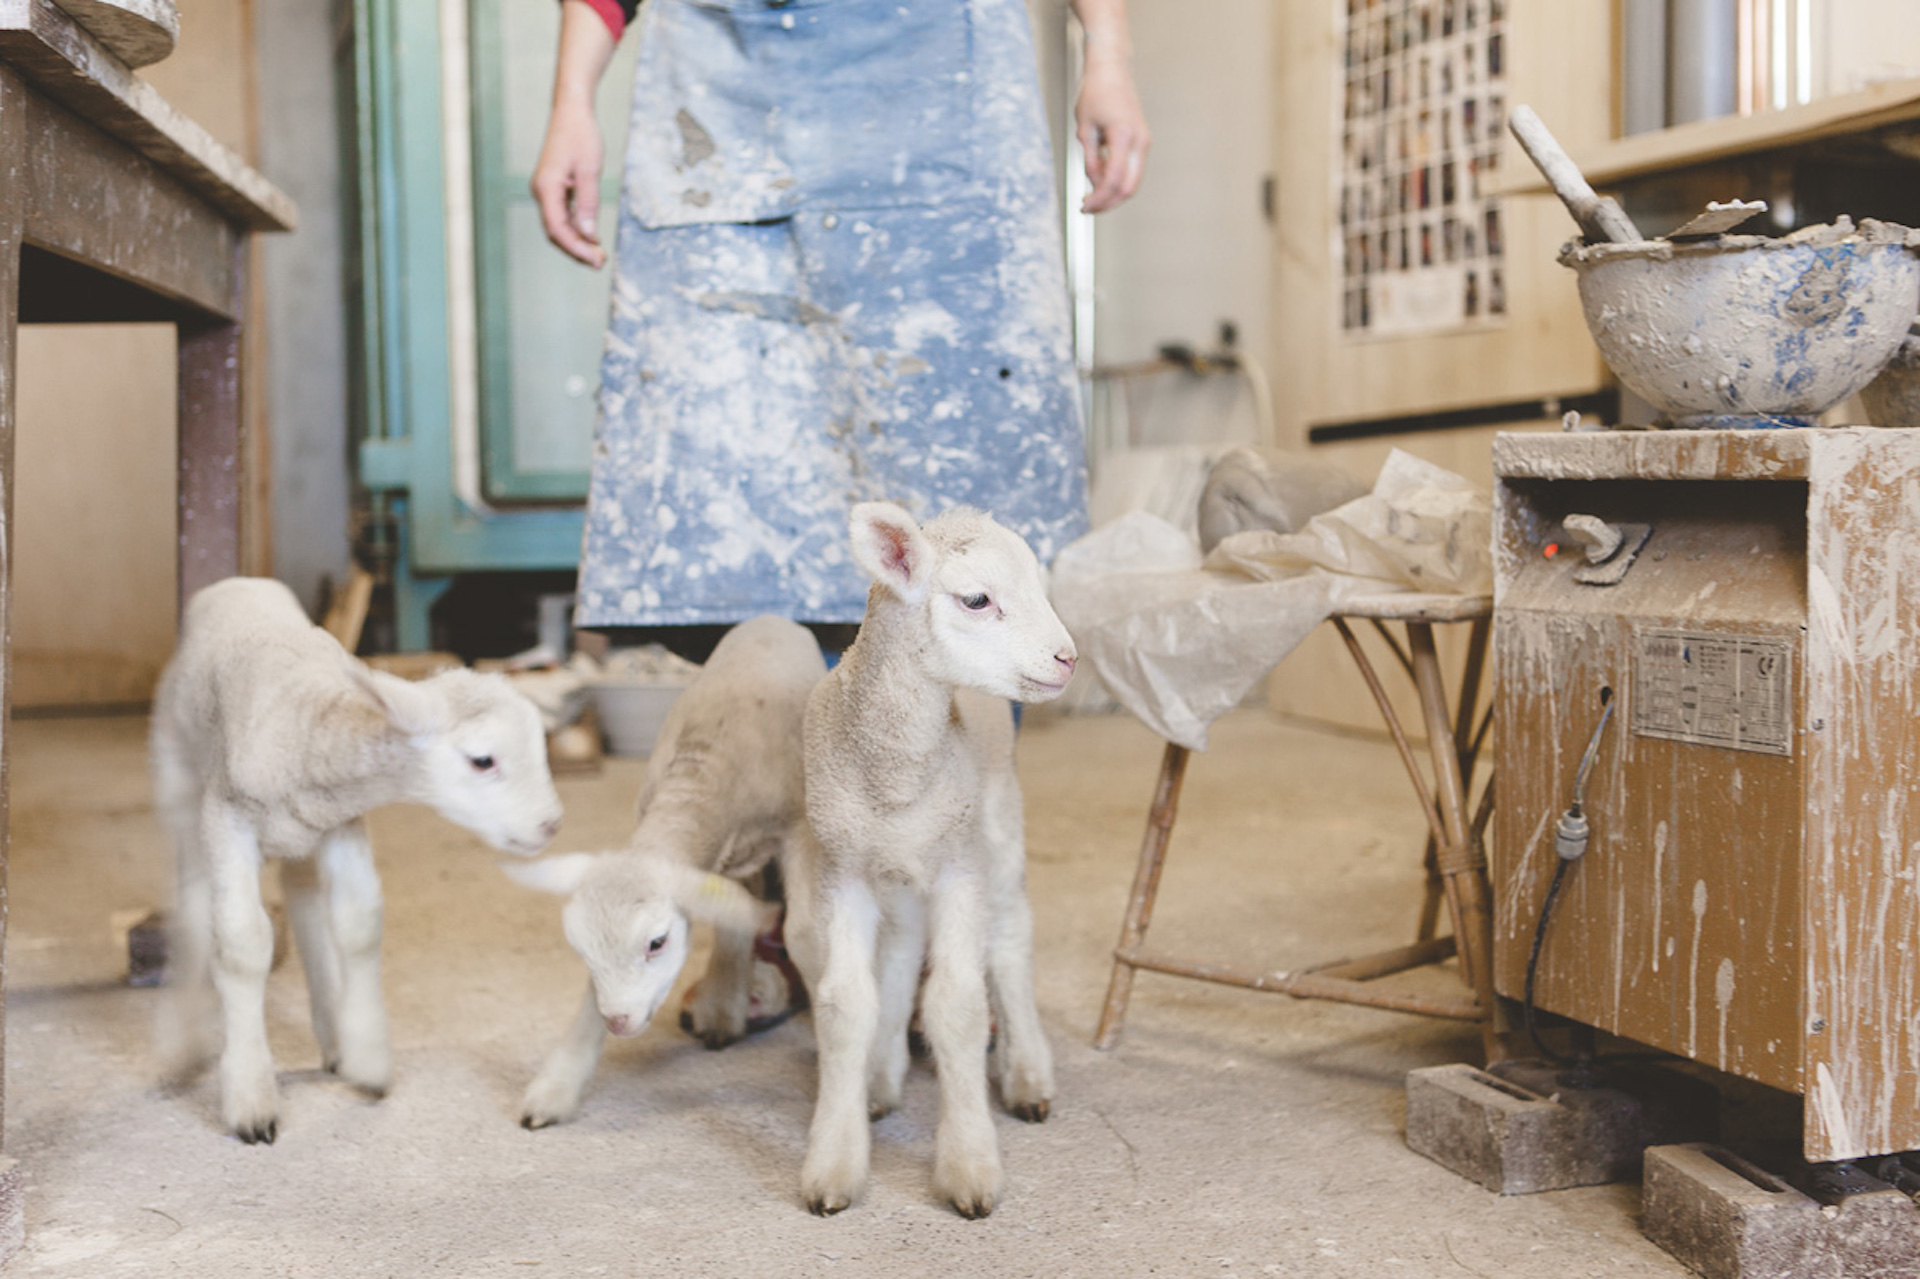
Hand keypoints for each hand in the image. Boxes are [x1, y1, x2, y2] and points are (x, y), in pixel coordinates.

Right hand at [531, 97, 606, 266]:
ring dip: (577, 242)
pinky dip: (576, 229)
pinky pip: (561, 216)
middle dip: (577, 250)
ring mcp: (545, 191)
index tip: (596, 260)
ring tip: (598, 254)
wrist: (572, 112)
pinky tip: (591, 237)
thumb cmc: (581, 135)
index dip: (576, 249)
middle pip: (555, 232)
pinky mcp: (553, 188)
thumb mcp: (590, 170)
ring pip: (558, 226)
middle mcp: (541, 192)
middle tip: (600, 262)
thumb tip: (588, 235)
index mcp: (546, 188)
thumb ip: (588, 204)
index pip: (557, 229)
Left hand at [1075, 57, 1148, 213]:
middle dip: (1109, 202)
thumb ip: (1090, 159)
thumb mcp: (1085, 128)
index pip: (1113, 179)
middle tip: (1088, 208)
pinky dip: (1118, 181)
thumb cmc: (1095, 93)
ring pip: (1133, 181)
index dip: (1098, 198)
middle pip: (1130, 187)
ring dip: (1113, 193)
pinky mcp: (1142, 142)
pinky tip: (1099, 181)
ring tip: (1091, 196)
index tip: (1083, 207)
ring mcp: (1144, 142)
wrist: (1112, 70)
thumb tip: (1094, 185)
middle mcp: (1140, 141)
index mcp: (1123, 135)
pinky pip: (1133, 170)